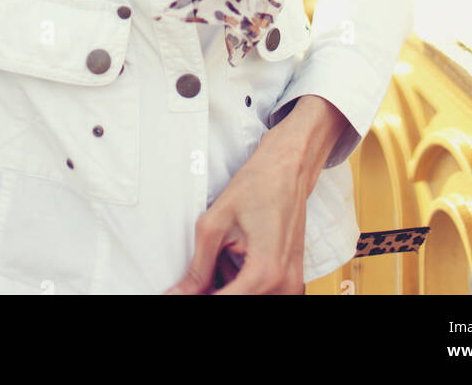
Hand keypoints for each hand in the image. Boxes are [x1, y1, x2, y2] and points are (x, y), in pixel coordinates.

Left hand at [162, 127, 308, 295]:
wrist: (288, 169)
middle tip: (200, 271)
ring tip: (223, 255)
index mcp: (264, 272)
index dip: (199, 298)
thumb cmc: (259, 185)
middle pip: (238, 300)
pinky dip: (242, 282)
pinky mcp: (291, 280)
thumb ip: (197, 268)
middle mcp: (283, 284)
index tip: (181, 294)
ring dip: (229, 285)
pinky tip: (235, 258)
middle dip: (213, 289)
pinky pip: (262, 293)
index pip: (225, 303)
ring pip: (249, 297)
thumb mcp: (216, 224)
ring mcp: (291, 283)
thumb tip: (179, 294)